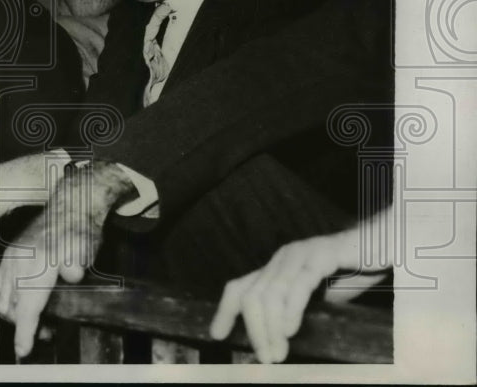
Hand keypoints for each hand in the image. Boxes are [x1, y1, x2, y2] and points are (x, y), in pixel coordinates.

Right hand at [0, 162, 133, 357]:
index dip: (24, 331)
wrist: (70, 204)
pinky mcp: (8, 254)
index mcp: (38, 261)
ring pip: (1, 298)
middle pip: (13, 306)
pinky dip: (4, 300)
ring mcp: (11, 256)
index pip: (27, 305)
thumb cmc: (81, 230)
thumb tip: (71, 274)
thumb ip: (77, 263)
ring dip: (14, 315)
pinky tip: (18, 304)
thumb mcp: (87, 247)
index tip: (23, 351)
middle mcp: (19, 260)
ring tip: (35, 320)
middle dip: (25, 326)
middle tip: (47, 333)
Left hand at [209, 215, 389, 363]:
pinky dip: (290, 309)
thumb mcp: (320, 299)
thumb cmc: (354, 275)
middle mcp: (282, 258)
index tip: (217, 335)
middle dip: (254, 330)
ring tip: (277, 353)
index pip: (240, 287)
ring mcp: (300, 254)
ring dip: (271, 327)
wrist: (387, 246)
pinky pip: (298, 284)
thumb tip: (282, 343)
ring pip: (270, 292)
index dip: (224, 311)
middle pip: (251, 295)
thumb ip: (300, 313)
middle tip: (265, 358)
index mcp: (276, 268)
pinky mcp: (322, 254)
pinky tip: (290, 330)